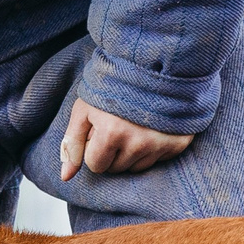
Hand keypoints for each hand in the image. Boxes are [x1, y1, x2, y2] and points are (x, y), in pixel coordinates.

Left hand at [59, 99, 192, 180]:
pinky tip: (150, 128)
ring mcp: (161, 144)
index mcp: (112, 133)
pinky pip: (157, 161)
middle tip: (118, 125)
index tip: (101, 129)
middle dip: (112, 152)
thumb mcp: (84, 110)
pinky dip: (151, 149)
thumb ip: (72, 144)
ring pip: (136, 168)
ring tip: (133, 126)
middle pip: (116, 169)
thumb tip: (65, 177)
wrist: (151, 66)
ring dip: (131, 152)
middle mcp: (138, 142)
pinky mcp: (178, 144)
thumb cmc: (111, 87)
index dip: (95, 148)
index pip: (96, 165)